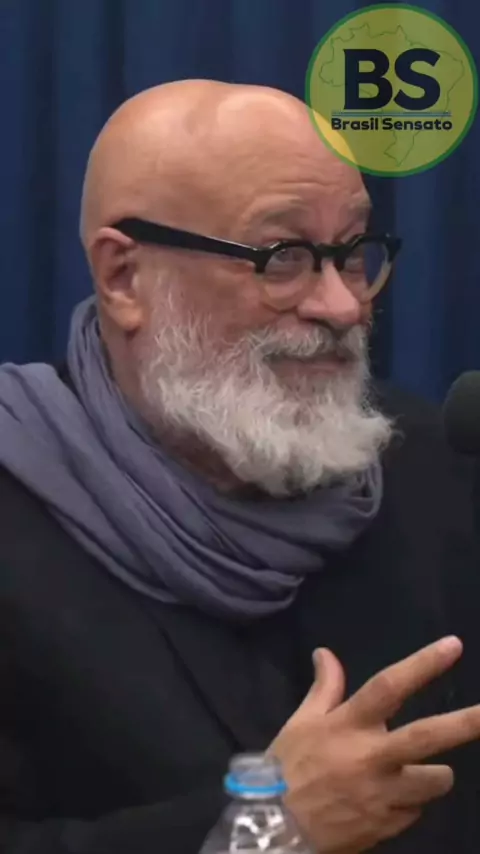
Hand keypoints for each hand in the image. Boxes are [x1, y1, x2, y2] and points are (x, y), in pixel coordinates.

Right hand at [270, 636, 479, 853]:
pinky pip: (414, 811)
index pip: (390, 686)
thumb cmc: (288, 767)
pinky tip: (388, 801)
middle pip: (428, 736)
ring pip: (436, 780)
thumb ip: (324, 688)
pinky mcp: (388, 826)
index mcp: (349, 725)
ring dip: (436, 774)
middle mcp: (372, 757)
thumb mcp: (301, 721)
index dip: (423, 664)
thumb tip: (325, 653)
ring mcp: (384, 795)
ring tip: (422, 773)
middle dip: (466, 723)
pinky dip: (408, 803)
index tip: (454, 646)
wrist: (275, 828)